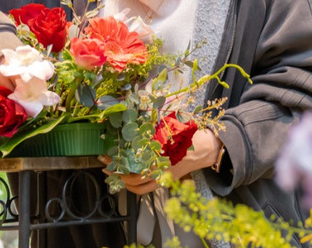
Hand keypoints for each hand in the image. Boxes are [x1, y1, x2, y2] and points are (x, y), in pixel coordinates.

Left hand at [97, 130, 223, 195]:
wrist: (206, 148)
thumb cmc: (189, 136)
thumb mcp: (170, 128)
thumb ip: (152, 129)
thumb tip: (133, 123)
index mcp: (160, 157)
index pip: (133, 164)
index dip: (117, 162)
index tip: (107, 156)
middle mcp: (161, 171)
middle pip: (132, 179)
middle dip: (116, 174)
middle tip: (105, 166)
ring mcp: (163, 178)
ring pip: (139, 187)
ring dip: (125, 182)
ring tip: (114, 174)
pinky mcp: (166, 181)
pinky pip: (147, 188)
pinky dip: (136, 186)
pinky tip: (129, 179)